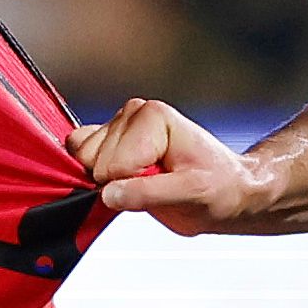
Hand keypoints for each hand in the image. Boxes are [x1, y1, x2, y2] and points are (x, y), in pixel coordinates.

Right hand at [67, 95, 267, 234]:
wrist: (228, 189)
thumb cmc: (218, 187)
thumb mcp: (192, 194)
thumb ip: (148, 194)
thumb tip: (108, 194)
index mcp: (153, 118)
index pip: (113, 166)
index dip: (133, 187)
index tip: (164, 187)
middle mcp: (133, 113)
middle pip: (94, 162)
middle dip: (121, 183)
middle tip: (157, 185)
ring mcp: (119, 125)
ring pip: (83, 160)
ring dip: (110, 181)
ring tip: (147, 179)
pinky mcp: (109, 139)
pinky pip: (80, 156)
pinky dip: (95, 174)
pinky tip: (127, 177)